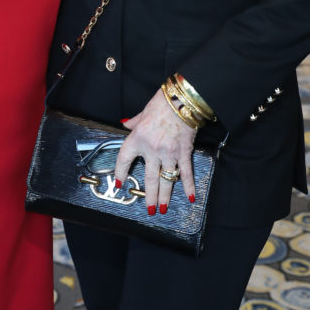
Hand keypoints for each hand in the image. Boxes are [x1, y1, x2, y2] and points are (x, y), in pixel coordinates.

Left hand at [115, 88, 196, 214]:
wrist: (181, 100)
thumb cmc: (161, 104)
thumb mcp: (142, 113)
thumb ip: (134, 122)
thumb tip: (126, 124)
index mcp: (137, 138)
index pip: (124, 159)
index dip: (120, 172)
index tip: (118, 182)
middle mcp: (152, 149)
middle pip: (149, 178)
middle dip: (149, 196)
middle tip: (149, 210)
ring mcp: (168, 153)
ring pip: (166, 179)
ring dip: (165, 196)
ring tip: (163, 209)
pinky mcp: (183, 152)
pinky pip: (186, 172)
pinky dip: (188, 185)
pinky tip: (191, 197)